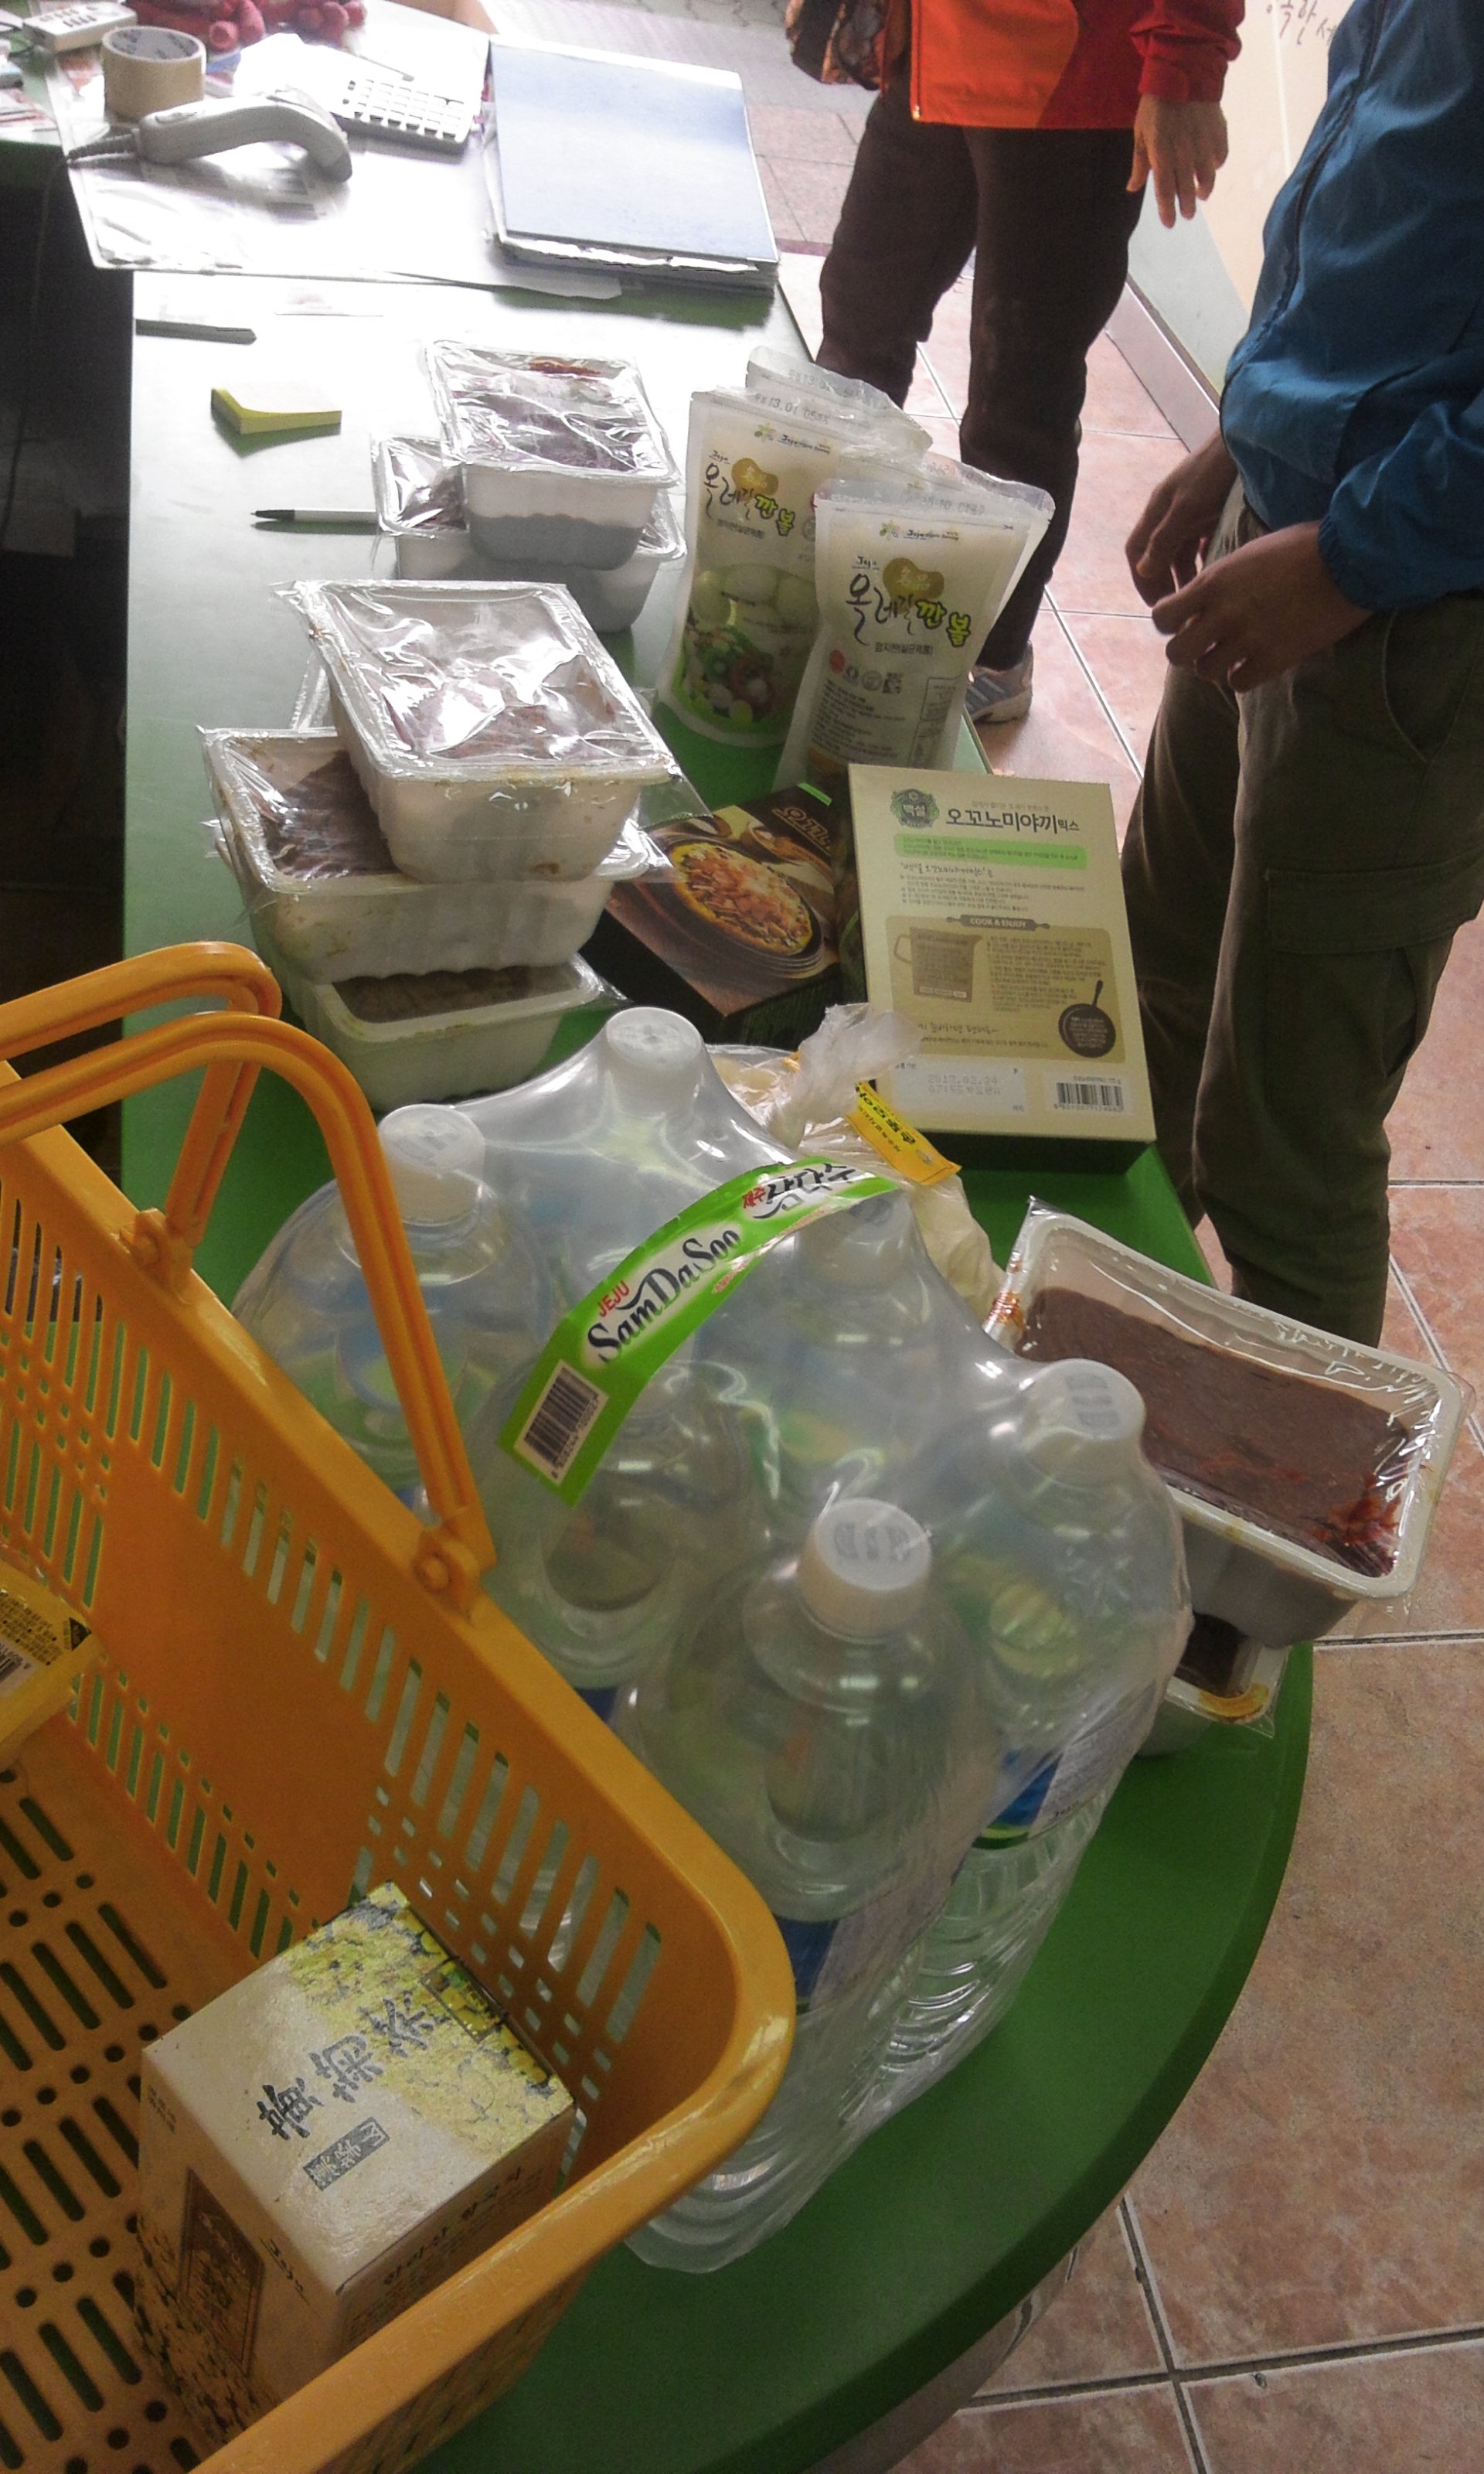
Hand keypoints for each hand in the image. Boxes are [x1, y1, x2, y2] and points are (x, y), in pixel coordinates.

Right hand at [1126, 432, 1236, 604]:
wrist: (1245, 440)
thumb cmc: (1212, 473)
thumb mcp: (1186, 509)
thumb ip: (1164, 540)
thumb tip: (1144, 570)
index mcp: (1157, 511)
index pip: (1136, 552)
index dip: (1142, 579)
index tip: (1156, 604)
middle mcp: (1169, 513)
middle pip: (1157, 555)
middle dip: (1163, 582)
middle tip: (1177, 607)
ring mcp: (1190, 512)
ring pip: (1179, 551)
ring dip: (1183, 575)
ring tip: (1195, 596)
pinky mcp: (1211, 511)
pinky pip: (1200, 543)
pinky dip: (1201, 560)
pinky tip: (1212, 573)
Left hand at [1129, 97, 1228, 226]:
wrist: (1183, 70)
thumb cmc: (1155, 103)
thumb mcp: (1140, 133)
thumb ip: (1139, 163)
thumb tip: (1132, 188)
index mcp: (1161, 155)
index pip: (1164, 191)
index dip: (1167, 210)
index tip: (1170, 223)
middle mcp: (1184, 154)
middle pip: (1186, 188)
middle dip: (1187, 205)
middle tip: (1188, 215)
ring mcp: (1203, 143)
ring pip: (1206, 176)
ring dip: (1204, 189)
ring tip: (1201, 195)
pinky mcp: (1218, 131)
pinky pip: (1220, 155)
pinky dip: (1217, 164)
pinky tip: (1213, 167)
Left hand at [1152, 524, 1371, 688]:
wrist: (1350, 559)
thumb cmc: (1305, 545)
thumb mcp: (1251, 552)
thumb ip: (1223, 578)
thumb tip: (1206, 596)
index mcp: (1213, 581)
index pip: (1161, 616)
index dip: (1170, 622)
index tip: (1187, 619)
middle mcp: (1223, 613)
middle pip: (1176, 653)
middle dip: (1187, 651)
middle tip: (1206, 644)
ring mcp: (1247, 638)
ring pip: (1205, 672)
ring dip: (1215, 665)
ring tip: (1232, 655)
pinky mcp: (1274, 658)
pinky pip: (1239, 683)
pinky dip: (1242, 677)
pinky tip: (1254, 664)